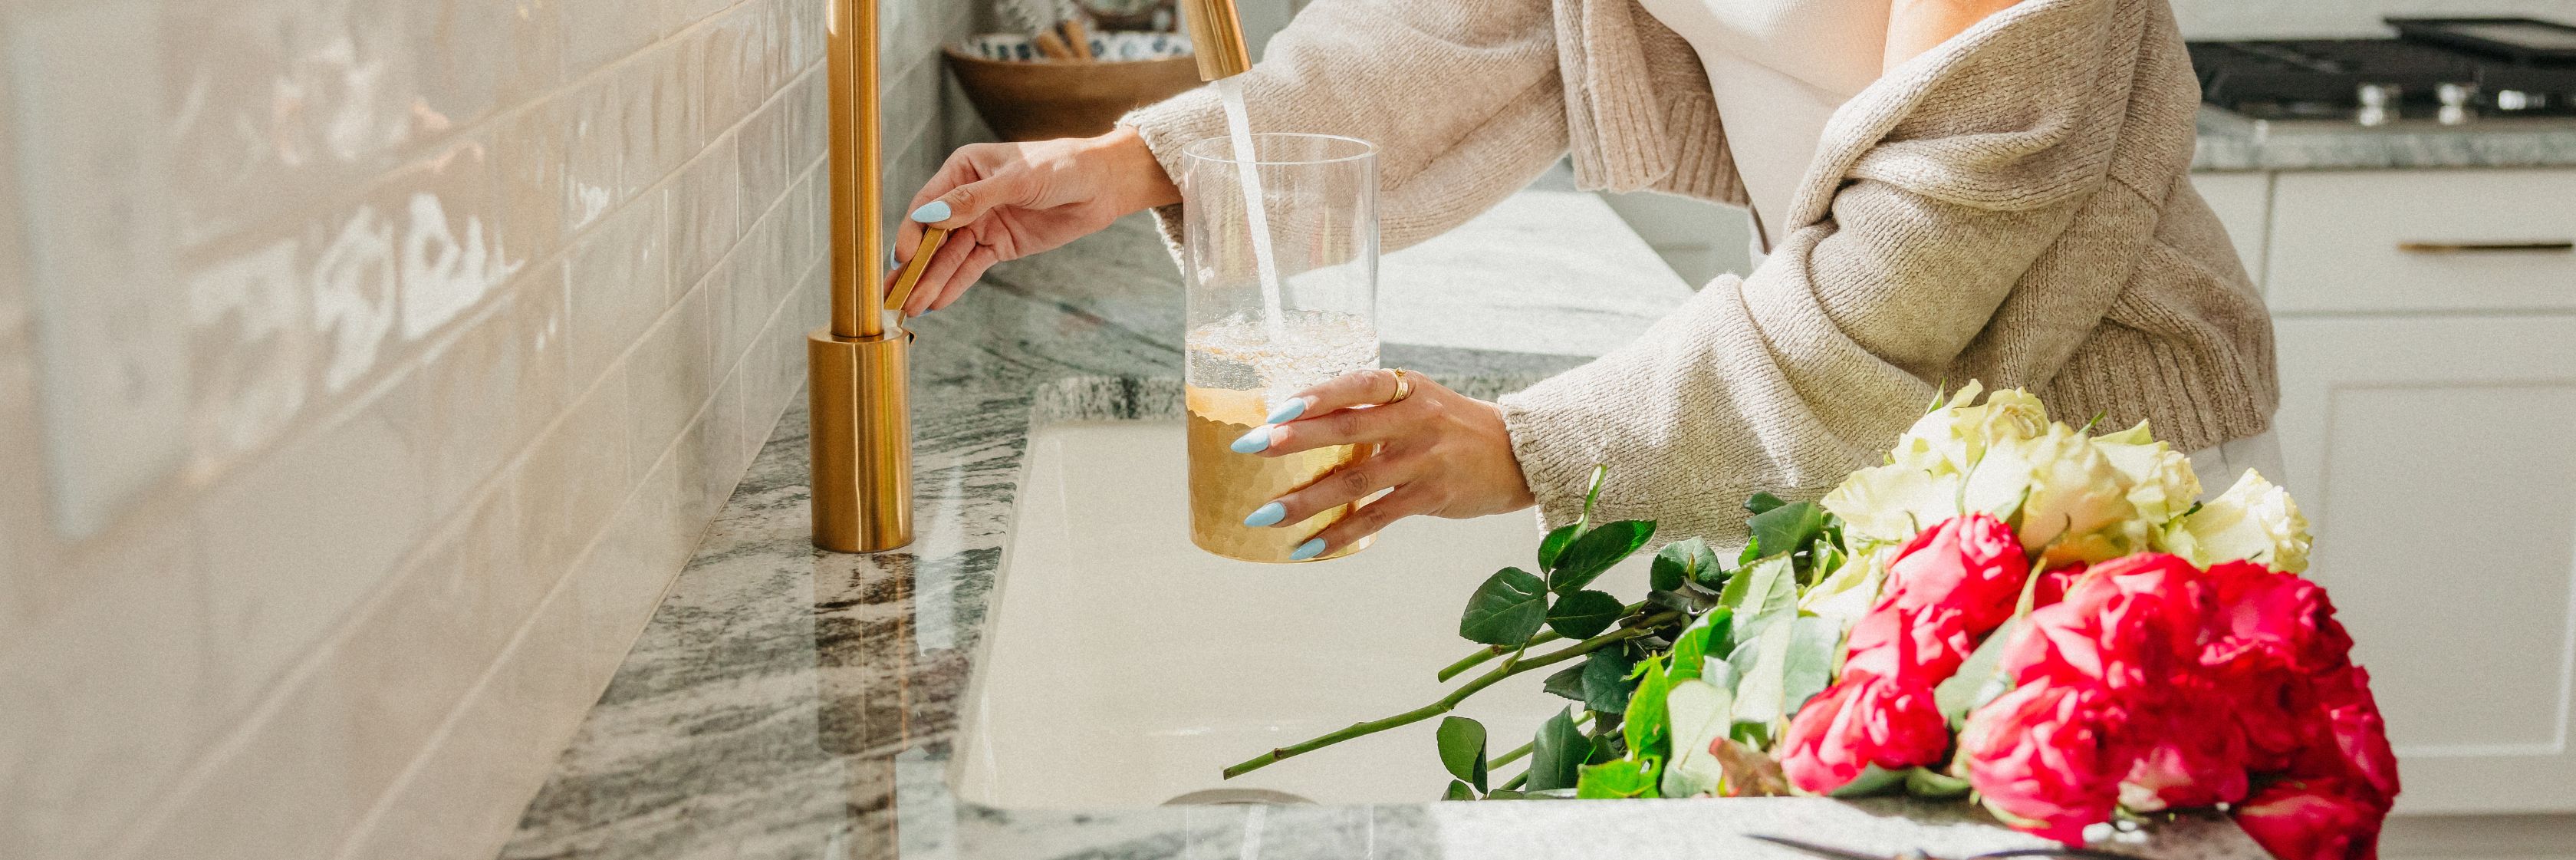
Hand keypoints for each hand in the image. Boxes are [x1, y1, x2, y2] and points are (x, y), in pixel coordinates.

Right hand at [888, 126, 1180, 316]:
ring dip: (932, 280)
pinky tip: (937, 301)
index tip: (903, 259)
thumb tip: (930, 215)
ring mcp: (983, 223)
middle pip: (933, 235)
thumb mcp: (1018, 180)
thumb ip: (973, 200)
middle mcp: (967, 197)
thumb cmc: (1062, 167)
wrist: (1103, 185)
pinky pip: (972, 266)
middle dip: (914, 265)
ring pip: (950, 256)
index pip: (928, 204)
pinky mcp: (1000, 244)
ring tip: (912, 306)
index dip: (913, 232)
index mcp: (964, 169)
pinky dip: (955, 283)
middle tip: (893, 295)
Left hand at [1236, 369, 1538, 557]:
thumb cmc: (1452, 426)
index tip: (1278, 408)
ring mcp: (1424, 460)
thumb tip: (1300, 421)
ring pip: (1355, 481)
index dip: (1318, 395)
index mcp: (1407, 389)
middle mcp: (1416, 420)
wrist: (1518, 453)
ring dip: (1305, 500)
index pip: (1358, 384)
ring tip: (1263, 516)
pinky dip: (1338, 534)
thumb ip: (1371, 408)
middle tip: (1249, 448)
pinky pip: (1375, 518)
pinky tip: (1306, 547)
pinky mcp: (1430, 497)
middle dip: (1293, 440)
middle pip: (1347, 430)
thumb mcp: (1419, 400)